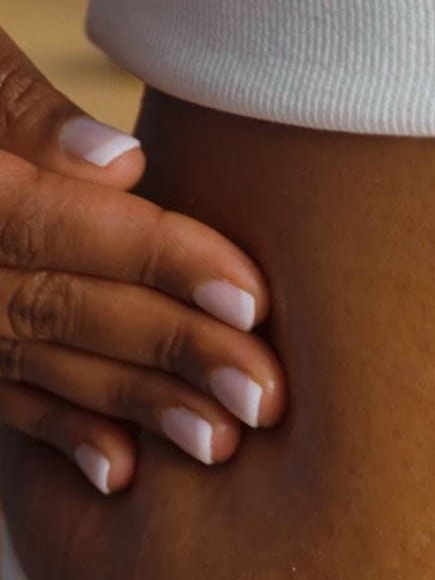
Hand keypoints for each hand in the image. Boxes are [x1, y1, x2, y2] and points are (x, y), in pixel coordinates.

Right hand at [0, 26, 284, 492]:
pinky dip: (61, 432)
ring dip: (134, 406)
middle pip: (62, 307)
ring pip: (39, 361)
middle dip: (171, 352)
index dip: (160, 262)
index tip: (250, 300)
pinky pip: (2, 395)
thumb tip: (124, 166)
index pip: (61, 224)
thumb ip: (22, 108)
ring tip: (220, 444)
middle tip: (263, 396)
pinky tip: (125, 472)